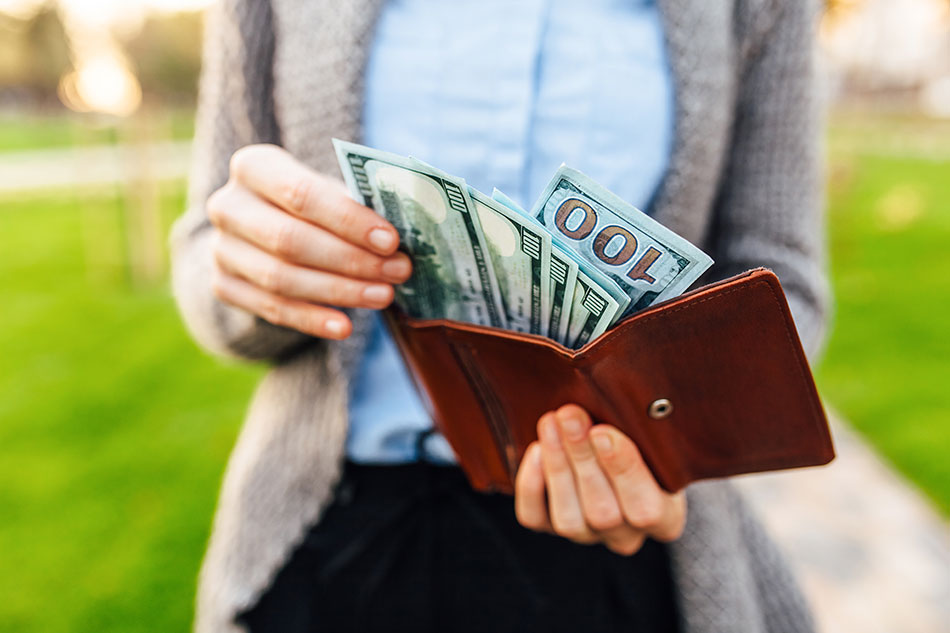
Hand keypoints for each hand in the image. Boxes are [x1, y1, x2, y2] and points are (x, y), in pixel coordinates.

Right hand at [206, 144, 411, 339]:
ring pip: (280, 278)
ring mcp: (221, 249)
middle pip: (290, 240)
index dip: (347, 220)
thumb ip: (356, 203)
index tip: (391, 240)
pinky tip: (344, 326)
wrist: (260, 227)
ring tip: (382, 296)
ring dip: (338, 291)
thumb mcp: (329, 190)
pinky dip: (311, 320)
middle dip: (349, 260)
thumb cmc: (312, 205)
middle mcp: (228, 206)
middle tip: (397, 271)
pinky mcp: (224, 286)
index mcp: (254, 166)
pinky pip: (271, 309)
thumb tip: (404, 230)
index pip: (301, 194)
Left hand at [514, 404, 685, 555]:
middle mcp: (625, 534)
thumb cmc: (641, 434)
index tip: (603, 432)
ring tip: (551, 423)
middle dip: (583, 459)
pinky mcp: (549, 527)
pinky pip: (534, 517)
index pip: (647, 511)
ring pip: (568, 520)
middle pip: (604, 514)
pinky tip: (536, 449)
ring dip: (557, 467)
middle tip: (570, 416)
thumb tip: (616, 398)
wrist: (607, 439)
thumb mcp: (654, 433)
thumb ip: (644, 425)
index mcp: (665, 518)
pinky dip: (531, 484)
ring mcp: (586, 535)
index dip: (624, 471)